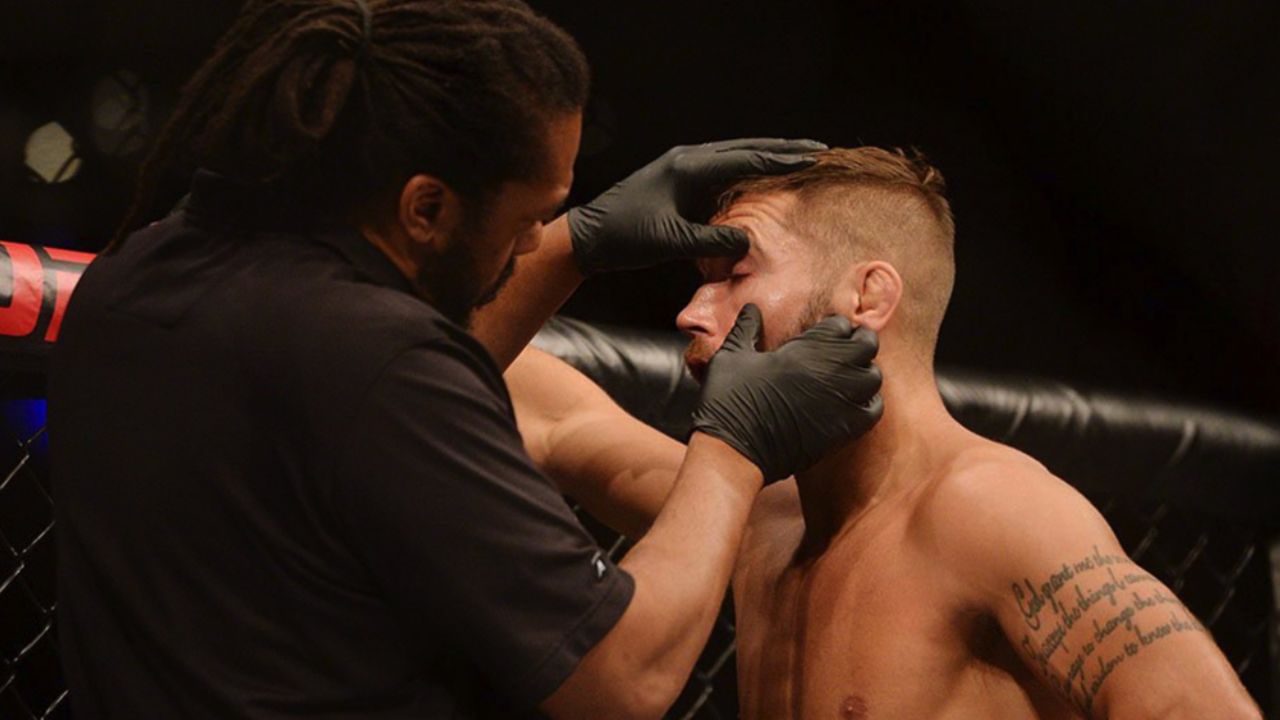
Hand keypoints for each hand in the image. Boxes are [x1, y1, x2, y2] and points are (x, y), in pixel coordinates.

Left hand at [567, 138, 825, 273]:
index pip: (746, 159)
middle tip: (817, 149)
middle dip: (782, 149)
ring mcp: (682, 166)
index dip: (782, 159)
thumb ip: (711, 241)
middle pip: (744, 149)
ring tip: (797, 158)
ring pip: (733, 156)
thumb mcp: (671, 242)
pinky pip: (720, 170)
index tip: (813, 157)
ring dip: (766, 157)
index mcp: (688, 167)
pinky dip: (746, 170)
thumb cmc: (625, 238)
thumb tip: (748, 243)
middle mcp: (687, 159)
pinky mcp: (678, 179)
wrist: (590, 237)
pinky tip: (760, 177)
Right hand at [691, 304, 882, 481]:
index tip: (824, 334)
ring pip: (874, 377)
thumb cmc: (729, 400)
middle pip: (866, 344)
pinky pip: (873, 410)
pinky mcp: (844, 430)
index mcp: (805, 348)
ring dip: (863, 372)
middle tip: (841, 350)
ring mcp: (841, 401)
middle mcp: (831, 371)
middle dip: (857, 342)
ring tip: (845, 376)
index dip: (833, 327)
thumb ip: (747, 328)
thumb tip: (752, 309)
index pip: (840, 324)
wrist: (735, 451)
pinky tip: (849, 404)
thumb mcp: (731, 355)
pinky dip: (867, 404)